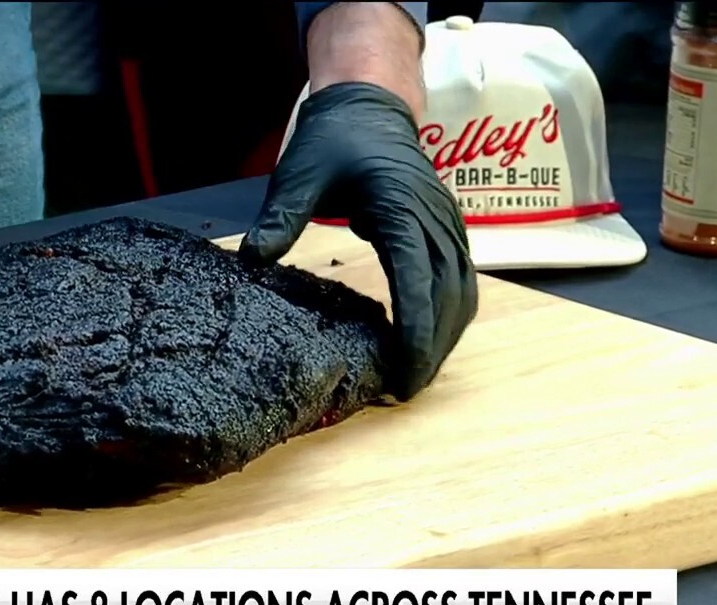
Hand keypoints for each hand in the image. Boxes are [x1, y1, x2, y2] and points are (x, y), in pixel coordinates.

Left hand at [240, 82, 477, 400]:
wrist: (368, 103)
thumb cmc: (334, 137)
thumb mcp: (299, 172)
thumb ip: (281, 216)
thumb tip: (253, 259)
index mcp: (402, 207)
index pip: (419, 280)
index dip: (417, 332)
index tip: (406, 373)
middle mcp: (435, 217)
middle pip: (450, 294)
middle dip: (435, 347)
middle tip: (407, 389)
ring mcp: (447, 221)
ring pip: (463, 289)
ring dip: (447, 334)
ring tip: (418, 375)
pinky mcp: (446, 226)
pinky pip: (460, 277)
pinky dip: (449, 313)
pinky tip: (429, 341)